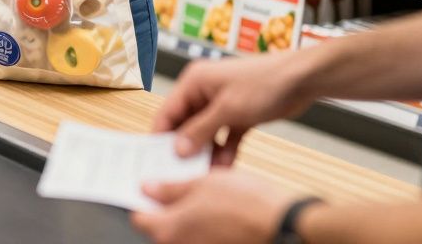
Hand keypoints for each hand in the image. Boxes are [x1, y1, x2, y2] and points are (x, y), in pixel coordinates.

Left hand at [131, 169, 299, 243]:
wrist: (283, 225)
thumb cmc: (247, 203)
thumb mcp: (203, 183)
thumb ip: (170, 189)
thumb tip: (147, 189)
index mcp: (169, 229)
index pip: (139, 217)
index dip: (144, 200)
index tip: (152, 187)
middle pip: (159, 228)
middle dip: (166, 208)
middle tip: (180, 187)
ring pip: (181, 233)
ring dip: (186, 218)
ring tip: (204, 198)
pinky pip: (199, 238)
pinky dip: (202, 227)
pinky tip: (217, 212)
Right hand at [153, 53, 312, 165]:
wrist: (302, 80)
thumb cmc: (263, 83)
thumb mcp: (227, 109)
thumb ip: (200, 130)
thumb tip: (177, 149)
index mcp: (194, 82)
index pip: (168, 112)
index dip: (161, 135)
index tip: (157, 160)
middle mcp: (204, 92)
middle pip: (185, 125)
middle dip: (185, 148)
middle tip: (181, 172)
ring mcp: (222, 105)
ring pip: (205, 134)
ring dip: (206, 153)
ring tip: (203, 175)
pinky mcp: (238, 115)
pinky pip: (225, 137)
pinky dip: (224, 151)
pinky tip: (225, 168)